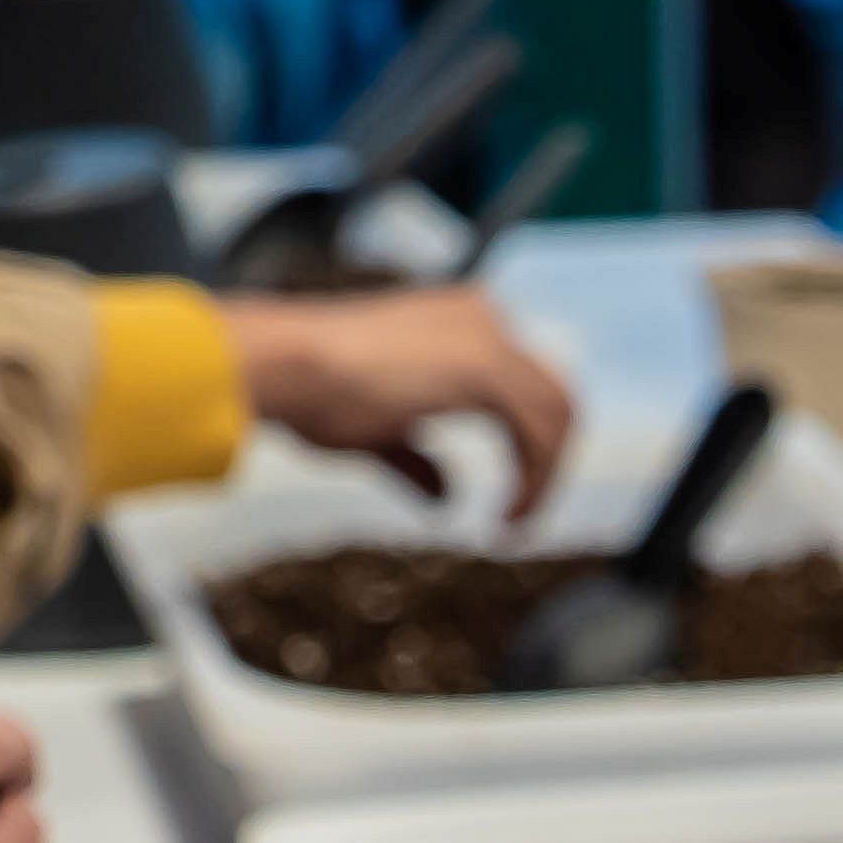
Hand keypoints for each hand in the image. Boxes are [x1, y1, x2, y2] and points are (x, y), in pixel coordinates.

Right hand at [219, 283, 575, 516]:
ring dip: (544, 479)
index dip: (530, 447)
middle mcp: (480, 315)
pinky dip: (535, 481)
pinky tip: (506, 519)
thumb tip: (445, 499)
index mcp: (456, 318)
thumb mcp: (377, 432)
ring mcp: (487, 336)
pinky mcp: (486, 368)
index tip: (511, 502)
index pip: (525, 382)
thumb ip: (418, 459)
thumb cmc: (311, 392)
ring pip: (557, 414)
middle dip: (547, 463)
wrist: (285, 368)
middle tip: (519, 519)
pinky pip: (539, 432)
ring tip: (512, 527)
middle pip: (553, 395)